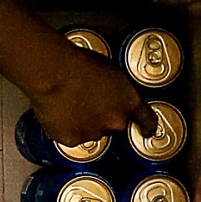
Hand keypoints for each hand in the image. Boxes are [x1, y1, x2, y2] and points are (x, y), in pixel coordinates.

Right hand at [29, 45, 157, 144]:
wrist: (52, 72)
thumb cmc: (78, 62)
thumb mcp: (110, 70)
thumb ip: (117, 89)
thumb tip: (112, 93)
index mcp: (129, 102)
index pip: (148, 121)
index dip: (147, 126)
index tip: (146, 130)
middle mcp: (115, 122)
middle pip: (114, 126)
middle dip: (104, 117)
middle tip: (89, 103)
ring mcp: (93, 133)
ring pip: (91, 132)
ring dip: (84, 122)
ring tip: (70, 104)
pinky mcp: (72, 139)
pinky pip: (70, 136)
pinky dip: (65, 128)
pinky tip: (60, 112)